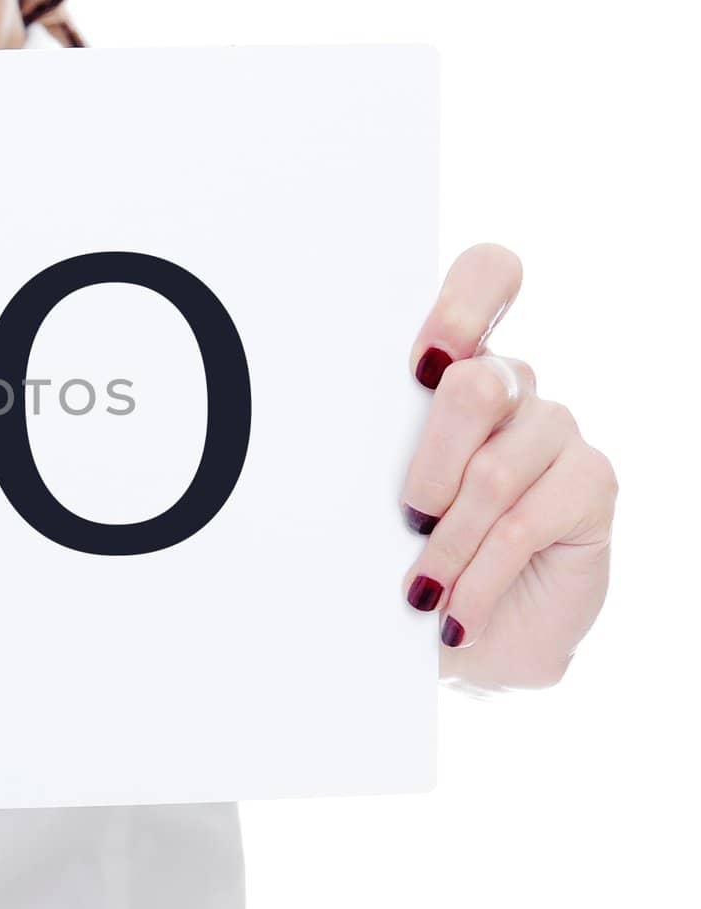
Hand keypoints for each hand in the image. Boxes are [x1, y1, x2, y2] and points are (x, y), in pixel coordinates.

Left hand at [399, 244, 616, 691]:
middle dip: (429, 465)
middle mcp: (514, 384)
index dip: (464, 305)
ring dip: (448, 543)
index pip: (487, 277)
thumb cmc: (405, 553)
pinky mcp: (593, 481)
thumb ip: (370, 450)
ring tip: (421, 591)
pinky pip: (525, 522)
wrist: (464, 632)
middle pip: (479, 384)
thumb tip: (315, 438)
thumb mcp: (372, 497)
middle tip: (408, 518)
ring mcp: (557, 428)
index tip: (426, 364)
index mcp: (453, 364)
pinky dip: (479, 575)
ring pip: (496, 469)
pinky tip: (455, 612)